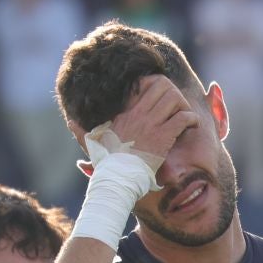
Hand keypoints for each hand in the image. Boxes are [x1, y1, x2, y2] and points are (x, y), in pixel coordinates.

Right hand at [69, 74, 195, 171]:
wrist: (119, 179)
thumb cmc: (107, 164)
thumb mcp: (93, 143)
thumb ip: (82, 131)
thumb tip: (71, 121)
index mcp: (125, 112)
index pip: (143, 83)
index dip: (155, 84)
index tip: (161, 96)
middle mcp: (138, 114)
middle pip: (162, 84)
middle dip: (174, 91)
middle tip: (177, 105)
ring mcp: (151, 124)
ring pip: (175, 97)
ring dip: (184, 105)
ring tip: (184, 115)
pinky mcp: (164, 137)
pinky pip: (183, 118)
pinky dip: (191, 120)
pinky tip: (191, 127)